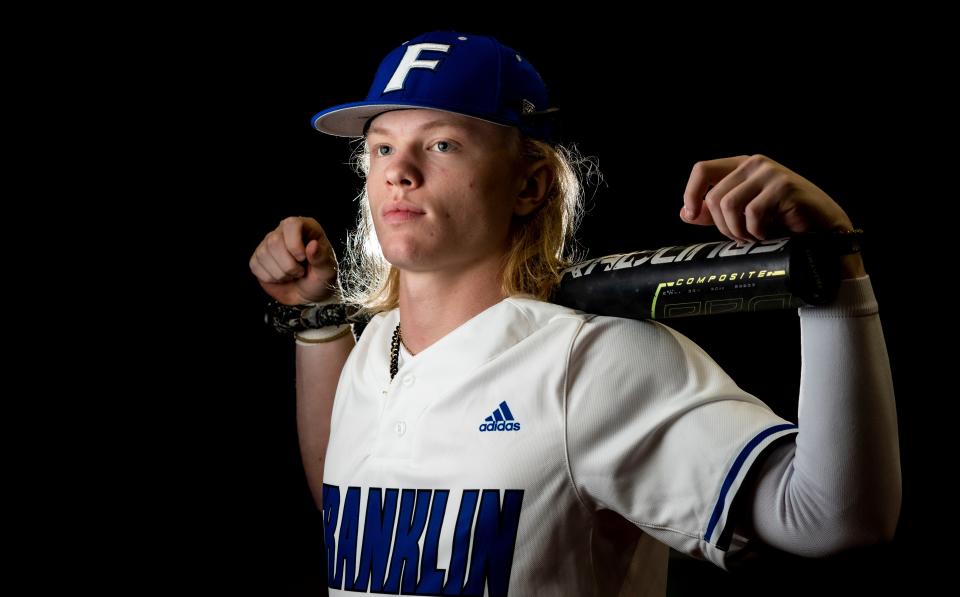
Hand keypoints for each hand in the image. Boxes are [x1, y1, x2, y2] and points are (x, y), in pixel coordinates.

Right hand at [249, 216, 338, 304]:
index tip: (302, 259)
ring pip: (264, 254)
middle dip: (288, 265)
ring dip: (280, 273)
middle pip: (274, 241)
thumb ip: (321, 258)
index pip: (291, 224)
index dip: (294, 244)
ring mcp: (269, 243)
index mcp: (305, 227)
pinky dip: (270, 277)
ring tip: (292, 274)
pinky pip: (255, 265)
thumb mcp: (327, 270)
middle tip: (300, 272)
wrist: (309, 294)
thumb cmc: (320, 278)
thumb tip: (312, 245)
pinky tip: (281, 277)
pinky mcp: (258, 257)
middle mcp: (284, 231)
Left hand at [679, 155, 855, 243]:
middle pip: (714, 196)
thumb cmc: (784, 225)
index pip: (703, 169)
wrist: (824, 234)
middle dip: (723, 226)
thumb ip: (715, 214)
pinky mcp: (783, 186)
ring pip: (728, 205)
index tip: (692, 215)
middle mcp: (755, 164)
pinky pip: (751, 214)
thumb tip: (685, 213)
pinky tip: (771, 235)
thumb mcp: (743, 218)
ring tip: (757, 237)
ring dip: (739, 231)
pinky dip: (757, 232)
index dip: (691, 193)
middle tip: (742, 238)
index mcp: (742, 167)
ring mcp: (770, 173)